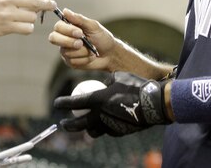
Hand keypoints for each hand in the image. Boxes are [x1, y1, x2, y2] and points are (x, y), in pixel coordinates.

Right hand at [0, 0, 56, 38]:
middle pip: (37, 1)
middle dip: (48, 4)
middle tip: (52, 5)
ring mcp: (6, 14)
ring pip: (32, 16)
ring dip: (33, 18)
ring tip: (27, 17)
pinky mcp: (5, 27)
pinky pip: (26, 28)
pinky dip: (28, 28)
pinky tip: (23, 26)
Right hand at [48, 9, 115, 70]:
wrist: (110, 54)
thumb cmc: (102, 38)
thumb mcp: (93, 26)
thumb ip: (79, 19)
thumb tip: (65, 11)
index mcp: (69, 27)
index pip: (58, 27)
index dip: (67, 30)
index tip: (80, 32)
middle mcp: (64, 38)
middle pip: (54, 38)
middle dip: (69, 41)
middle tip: (81, 43)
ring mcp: (66, 51)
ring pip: (66, 51)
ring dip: (82, 51)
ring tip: (91, 50)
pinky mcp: (70, 62)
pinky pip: (72, 61)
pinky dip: (84, 59)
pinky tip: (89, 57)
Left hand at [53, 71, 170, 137]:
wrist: (154, 103)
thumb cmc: (136, 86)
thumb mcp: (118, 77)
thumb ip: (106, 83)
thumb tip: (103, 84)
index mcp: (98, 99)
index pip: (74, 102)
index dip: (63, 103)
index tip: (56, 103)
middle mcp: (100, 115)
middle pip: (78, 123)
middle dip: (68, 124)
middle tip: (63, 123)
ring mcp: (110, 125)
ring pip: (93, 131)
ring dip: (87, 128)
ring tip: (85, 124)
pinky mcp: (119, 132)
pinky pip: (108, 130)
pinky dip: (104, 127)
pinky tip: (107, 121)